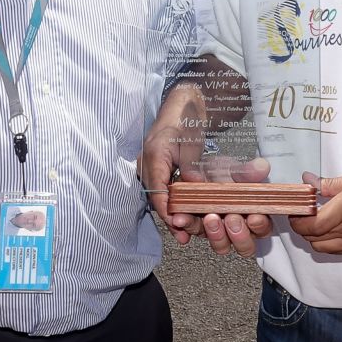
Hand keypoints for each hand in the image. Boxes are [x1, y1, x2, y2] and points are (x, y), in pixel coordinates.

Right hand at [138, 86, 208, 244]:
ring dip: (171, 212)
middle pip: (156, 197)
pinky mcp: (155, 169)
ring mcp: (148, 167)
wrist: (178, 106)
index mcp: (153, 155)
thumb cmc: (184, 120)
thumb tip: (194, 188)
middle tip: (184, 236)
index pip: (157, 190)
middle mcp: (146, 164)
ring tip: (184, 231)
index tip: (178, 225)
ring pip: (158, 196)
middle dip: (170, 217)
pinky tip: (183, 213)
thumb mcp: (191, 143)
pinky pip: (161, 189)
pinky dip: (172, 202)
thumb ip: (191, 167)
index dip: (167, 210)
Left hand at [187, 155, 275, 257]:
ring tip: (209, 217)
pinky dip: (187, 225)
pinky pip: (191, 232)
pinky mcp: (194, 228)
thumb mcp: (231, 169)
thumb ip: (247, 171)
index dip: (260, 225)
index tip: (254, 217)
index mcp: (250, 214)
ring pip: (221, 245)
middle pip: (244, 245)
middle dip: (239, 233)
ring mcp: (215, 230)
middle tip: (231, 218)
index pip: (262, 228)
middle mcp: (235, 227)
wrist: (192, 171)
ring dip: (215, 234)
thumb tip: (262, 167)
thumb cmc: (217, 173)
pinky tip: (183, 217)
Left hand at [288, 171, 341, 253]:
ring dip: (313, 238)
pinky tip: (332, 230)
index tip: (294, 211)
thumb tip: (309, 182)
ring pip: (323, 248)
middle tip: (302, 215)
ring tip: (316, 222)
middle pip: (313, 239)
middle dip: (301, 228)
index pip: (311, 224)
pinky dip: (328, 243)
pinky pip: (338, 251)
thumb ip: (331, 183)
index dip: (297, 220)